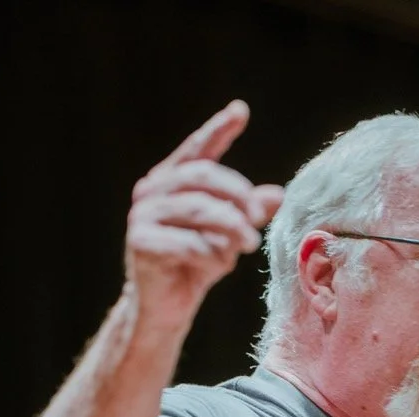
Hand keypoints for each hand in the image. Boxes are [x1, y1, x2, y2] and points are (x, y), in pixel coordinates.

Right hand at [125, 99, 283, 326]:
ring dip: (230, 229)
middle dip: (238, 197)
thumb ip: (249, 211)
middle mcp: (152, 191)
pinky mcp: (140, 242)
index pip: (198, 150)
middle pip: (203, 177)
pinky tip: (216, 266)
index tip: (240, 111)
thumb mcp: (229, 233)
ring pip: (199, 209)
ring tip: (249, 245)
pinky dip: (210, 255)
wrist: (167, 305)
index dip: (218, 129)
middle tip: (258, 221)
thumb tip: (278, 194)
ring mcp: (142, 215)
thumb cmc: (198, 262)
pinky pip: (188, 242)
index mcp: (172, 180)